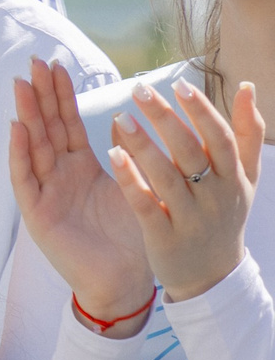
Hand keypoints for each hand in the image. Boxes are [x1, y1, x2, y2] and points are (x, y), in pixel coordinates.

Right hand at [10, 58, 152, 328]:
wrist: (124, 282)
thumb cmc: (129, 237)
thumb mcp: (132, 186)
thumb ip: (126, 154)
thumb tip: (124, 118)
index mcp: (80, 169)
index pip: (66, 123)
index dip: (61, 95)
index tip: (56, 65)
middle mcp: (58, 177)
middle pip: (46, 128)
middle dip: (40, 96)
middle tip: (33, 62)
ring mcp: (45, 194)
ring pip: (33, 147)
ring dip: (26, 116)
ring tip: (21, 85)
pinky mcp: (38, 215)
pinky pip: (26, 180)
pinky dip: (20, 154)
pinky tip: (17, 129)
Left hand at [108, 79, 264, 302]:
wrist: (212, 276)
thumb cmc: (225, 215)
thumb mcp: (245, 178)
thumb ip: (246, 133)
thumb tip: (247, 87)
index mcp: (235, 177)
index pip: (220, 137)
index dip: (201, 110)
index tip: (178, 83)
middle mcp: (215, 195)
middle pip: (191, 151)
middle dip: (166, 118)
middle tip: (139, 90)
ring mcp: (190, 217)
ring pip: (166, 175)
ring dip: (142, 145)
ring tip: (119, 117)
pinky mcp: (163, 236)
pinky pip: (146, 204)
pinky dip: (131, 180)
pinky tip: (113, 155)